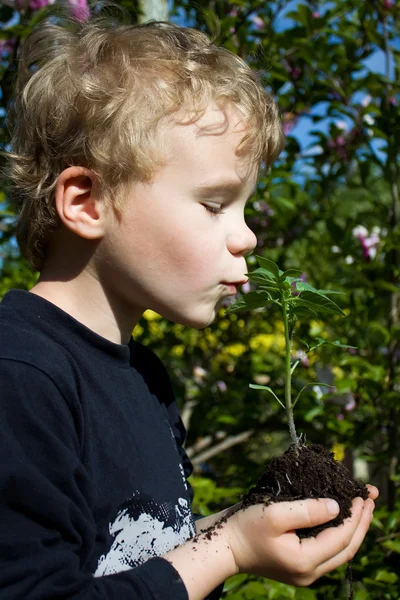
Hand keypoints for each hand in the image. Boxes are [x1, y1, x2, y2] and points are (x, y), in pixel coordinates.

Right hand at [223, 484, 377, 585]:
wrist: (225, 545)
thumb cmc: (245, 526)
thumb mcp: (274, 514)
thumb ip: (307, 510)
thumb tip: (337, 507)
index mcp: (305, 562)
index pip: (341, 538)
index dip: (356, 516)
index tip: (363, 494)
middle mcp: (309, 573)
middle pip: (347, 549)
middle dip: (362, 522)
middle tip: (371, 498)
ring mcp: (305, 573)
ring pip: (340, 551)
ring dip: (354, 528)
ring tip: (363, 506)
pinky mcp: (300, 566)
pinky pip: (329, 551)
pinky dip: (340, 533)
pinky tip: (342, 517)